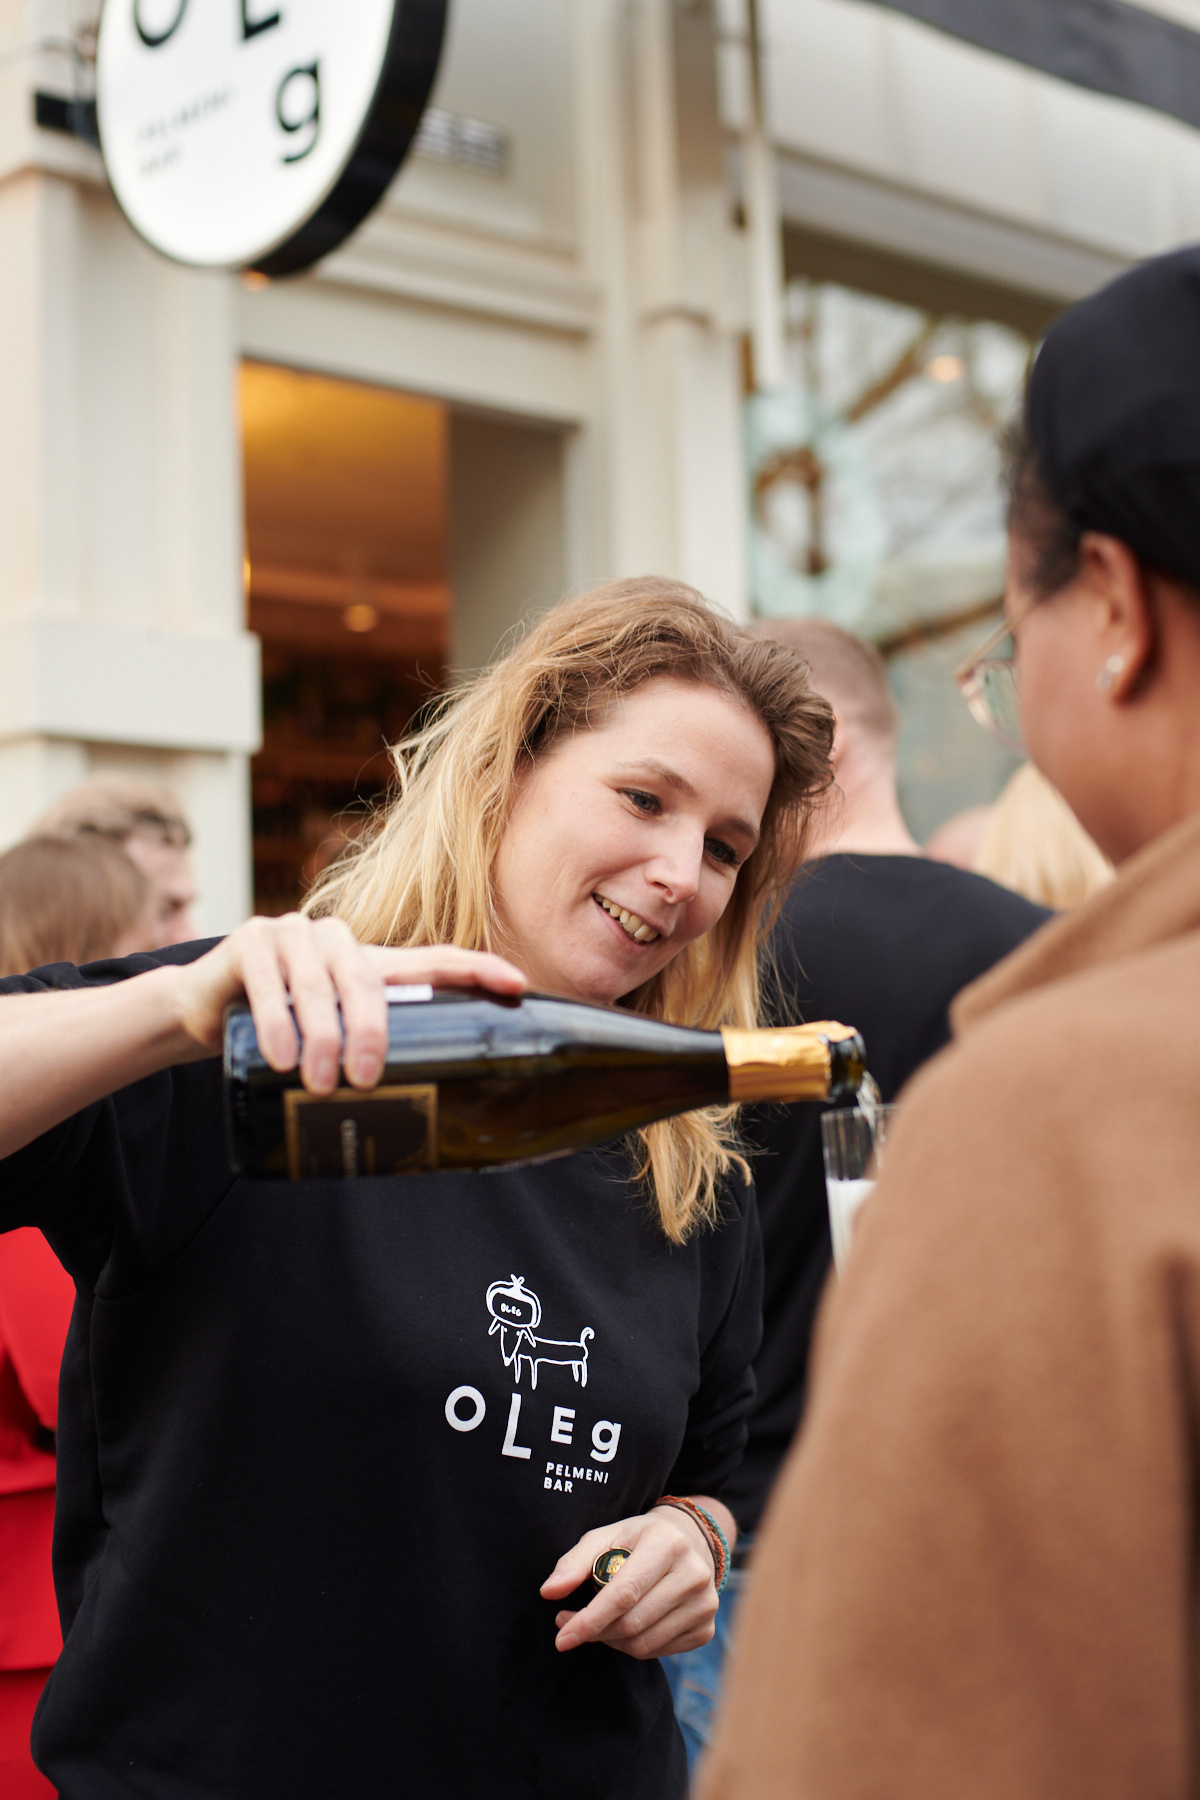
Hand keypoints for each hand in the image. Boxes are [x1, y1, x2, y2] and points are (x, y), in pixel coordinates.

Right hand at [172, 914, 526, 1092]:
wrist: (205, 1011)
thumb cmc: (281, 1031)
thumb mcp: (329, 1039)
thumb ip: (371, 1062)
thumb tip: (428, 1127)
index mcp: (369, 962)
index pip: (432, 960)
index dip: (476, 968)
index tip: (517, 984)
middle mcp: (337, 940)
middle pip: (369, 980)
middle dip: (370, 1032)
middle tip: (364, 1082)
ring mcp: (293, 934)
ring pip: (318, 984)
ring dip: (320, 1037)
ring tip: (321, 1085)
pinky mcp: (250, 941)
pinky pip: (269, 981)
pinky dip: (275, 1023)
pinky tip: (279, 1057)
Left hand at [540, 1504, 718, 1659]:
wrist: (687, 1543)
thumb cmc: (637, 1541)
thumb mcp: (606, 1537)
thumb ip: (574, 1562)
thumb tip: (549, 1592)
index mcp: (667, 1542)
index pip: (624, 1593)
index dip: (590, 1620)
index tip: (562, 1638)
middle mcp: (694, 1573)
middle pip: (632, 1623)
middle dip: (594, 1632)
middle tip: (569, 1626)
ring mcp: (706, 1603)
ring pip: (644, 1644)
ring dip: (610, 1641)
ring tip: (596, 1625)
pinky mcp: (707, 1629)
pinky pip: (658, 1652)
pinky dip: (633, 1647)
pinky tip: (624, 1628)